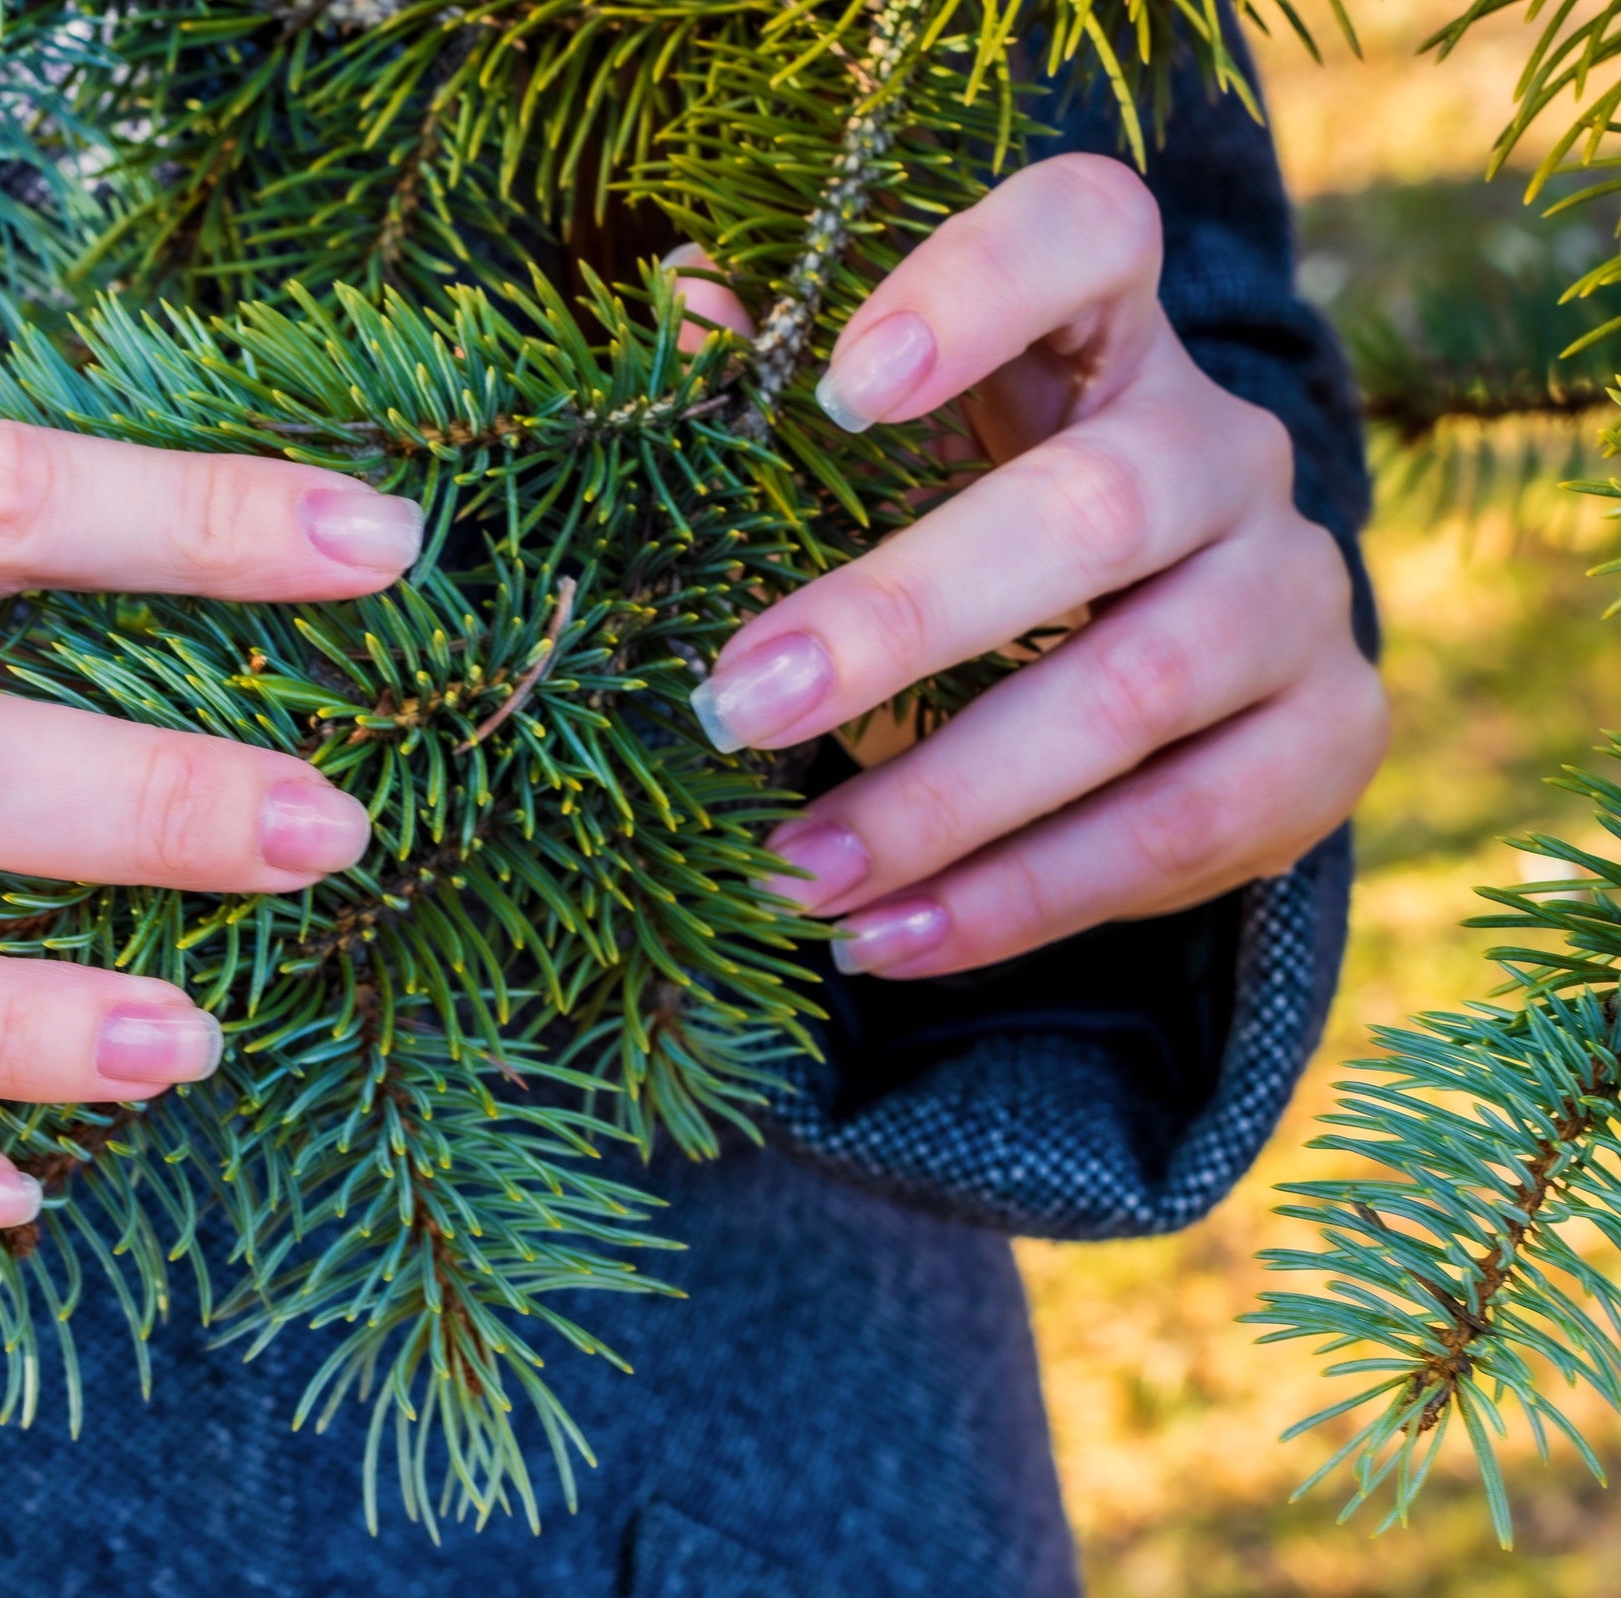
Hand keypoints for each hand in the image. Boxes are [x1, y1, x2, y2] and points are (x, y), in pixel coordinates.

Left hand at [673, 154, 1386, 977]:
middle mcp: (1225, 448)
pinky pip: (1184, 834)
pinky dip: (1020, 901)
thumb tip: (686, 305)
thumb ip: (774, 381)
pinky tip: (888, 941)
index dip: (975, 294)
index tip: (837, 391)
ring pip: (1137, 693)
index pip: (1087, 236)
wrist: (1164, 656)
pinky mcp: (1331, 736)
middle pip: (1097, 507)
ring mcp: (1296, 593)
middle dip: (901, 619)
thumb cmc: (970, 518)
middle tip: (736, 707)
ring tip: (796, 874)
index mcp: (1109, 335)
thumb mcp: (883, 455)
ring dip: (944, 803)